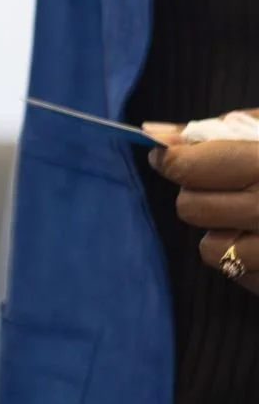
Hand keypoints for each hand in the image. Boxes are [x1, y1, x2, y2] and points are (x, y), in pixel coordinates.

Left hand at [147, 113, 258, 295]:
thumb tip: (155, 131)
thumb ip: (224, 129)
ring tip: (257, 213)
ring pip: (210, 249)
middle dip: (199, 192)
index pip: (193, 168)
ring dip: (223, 230)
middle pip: (191, 209)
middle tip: (225, 181)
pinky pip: (239, 275)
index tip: (168, 155)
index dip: (173, 159)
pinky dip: (247, 258)